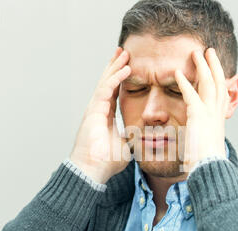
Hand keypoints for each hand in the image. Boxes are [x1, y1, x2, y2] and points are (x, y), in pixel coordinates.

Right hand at [70, 47, 131, 183]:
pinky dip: (116, 78)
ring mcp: (95, 108)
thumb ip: (132, 138)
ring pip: (106, 81)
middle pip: (108, 82)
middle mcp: (99, 109)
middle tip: (124, 52)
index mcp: (106, 116)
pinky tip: (125, 69)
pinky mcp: (94, 110)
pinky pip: (106, 89)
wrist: (93, 170)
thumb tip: (144, 137)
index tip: (129, 67)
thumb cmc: (106, 162)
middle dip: (116, 66)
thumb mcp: (125, 146)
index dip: (121, 79)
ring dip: (116, 67)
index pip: (114, 92)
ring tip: (124, 53)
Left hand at [175, 48, 229, 172]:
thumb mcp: (204, 144)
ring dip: (202, 66)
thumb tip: (196, 135)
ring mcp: (209, 113)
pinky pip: (191, 94)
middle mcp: (217, 113)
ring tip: (196, 53)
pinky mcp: (198, 116)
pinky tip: (177, 73)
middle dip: (213, 65)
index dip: (219, 78)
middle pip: (218, 82)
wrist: (208, 169)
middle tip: (209, 51)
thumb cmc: (204, 162)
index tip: (215, 68)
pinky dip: (184, 83)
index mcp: (218, 119)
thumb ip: (200, 134)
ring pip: (208, 83)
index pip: (221, 93)